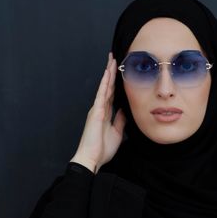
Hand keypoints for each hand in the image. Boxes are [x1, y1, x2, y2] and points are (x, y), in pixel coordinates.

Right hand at [70, 52, 125, 172]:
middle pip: (107, 86)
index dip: (115, 82)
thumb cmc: (101, 149)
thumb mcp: (116, 132)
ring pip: (104, 86)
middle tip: (114, 58)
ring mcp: (97, 108)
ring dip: (108, 73)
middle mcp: (100, 108)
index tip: (118, 70)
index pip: (111, 93)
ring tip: (112, 60)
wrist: (91, 159)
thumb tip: (125, 110)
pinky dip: (105, 83)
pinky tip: (107, 73)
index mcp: (105, 113)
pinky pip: (101, 94)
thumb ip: (120, 120)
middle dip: (111, 72)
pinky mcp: (96, 111)